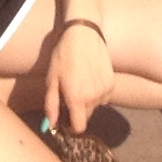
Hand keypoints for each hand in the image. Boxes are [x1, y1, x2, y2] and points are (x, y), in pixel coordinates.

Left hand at [46, 19, 113, 134]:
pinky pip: (104, 97)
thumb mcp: (52, 79)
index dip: (71, 126)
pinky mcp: (112, 83)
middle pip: (86, 117)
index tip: (66, 118)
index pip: (79, 127)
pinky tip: (91, 78)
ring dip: (88, 101)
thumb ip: (51, 105)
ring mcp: (105, 91)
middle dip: (78, 111)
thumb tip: (50, 125)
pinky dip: (97, 92)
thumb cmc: (63, 55)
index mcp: (76, 99)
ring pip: (95, 106)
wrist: (84, 34)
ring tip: (80, 82)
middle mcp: (93, 98)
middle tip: (70, 95)